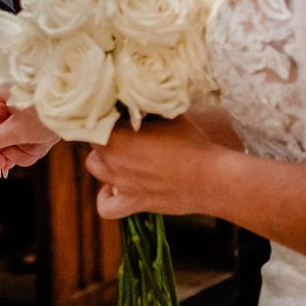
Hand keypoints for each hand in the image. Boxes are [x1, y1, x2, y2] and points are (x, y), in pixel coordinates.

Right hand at [0, 66, 59, 176]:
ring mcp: (22, 106)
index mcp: (2, 89)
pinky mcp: (33, 116)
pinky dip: (25, 144)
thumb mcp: (17, 130)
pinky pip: (20, 133)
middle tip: (2, 165)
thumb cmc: (48, 114)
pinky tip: (33, 147)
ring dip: (14, 147)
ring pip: (6, 131)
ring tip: (27, 151)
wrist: (81, 109)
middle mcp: (10, 95)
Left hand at [85, 116, 224, 219]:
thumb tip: (134, 99)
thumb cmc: (191, 143)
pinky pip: (106, 207)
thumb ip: (144, 108)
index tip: (114, 113)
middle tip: (123, 131)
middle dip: (104, 136)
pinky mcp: (133, 203)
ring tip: (121, 155)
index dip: (102, 116)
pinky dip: (106, 198)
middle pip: (93, 145)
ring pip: (96, 169)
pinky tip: (115, 188)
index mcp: (117, 136)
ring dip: (104, 161)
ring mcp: (121, 185)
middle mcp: (113, 161)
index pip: (94, 122)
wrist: (211, 179)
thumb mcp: (167, 115)